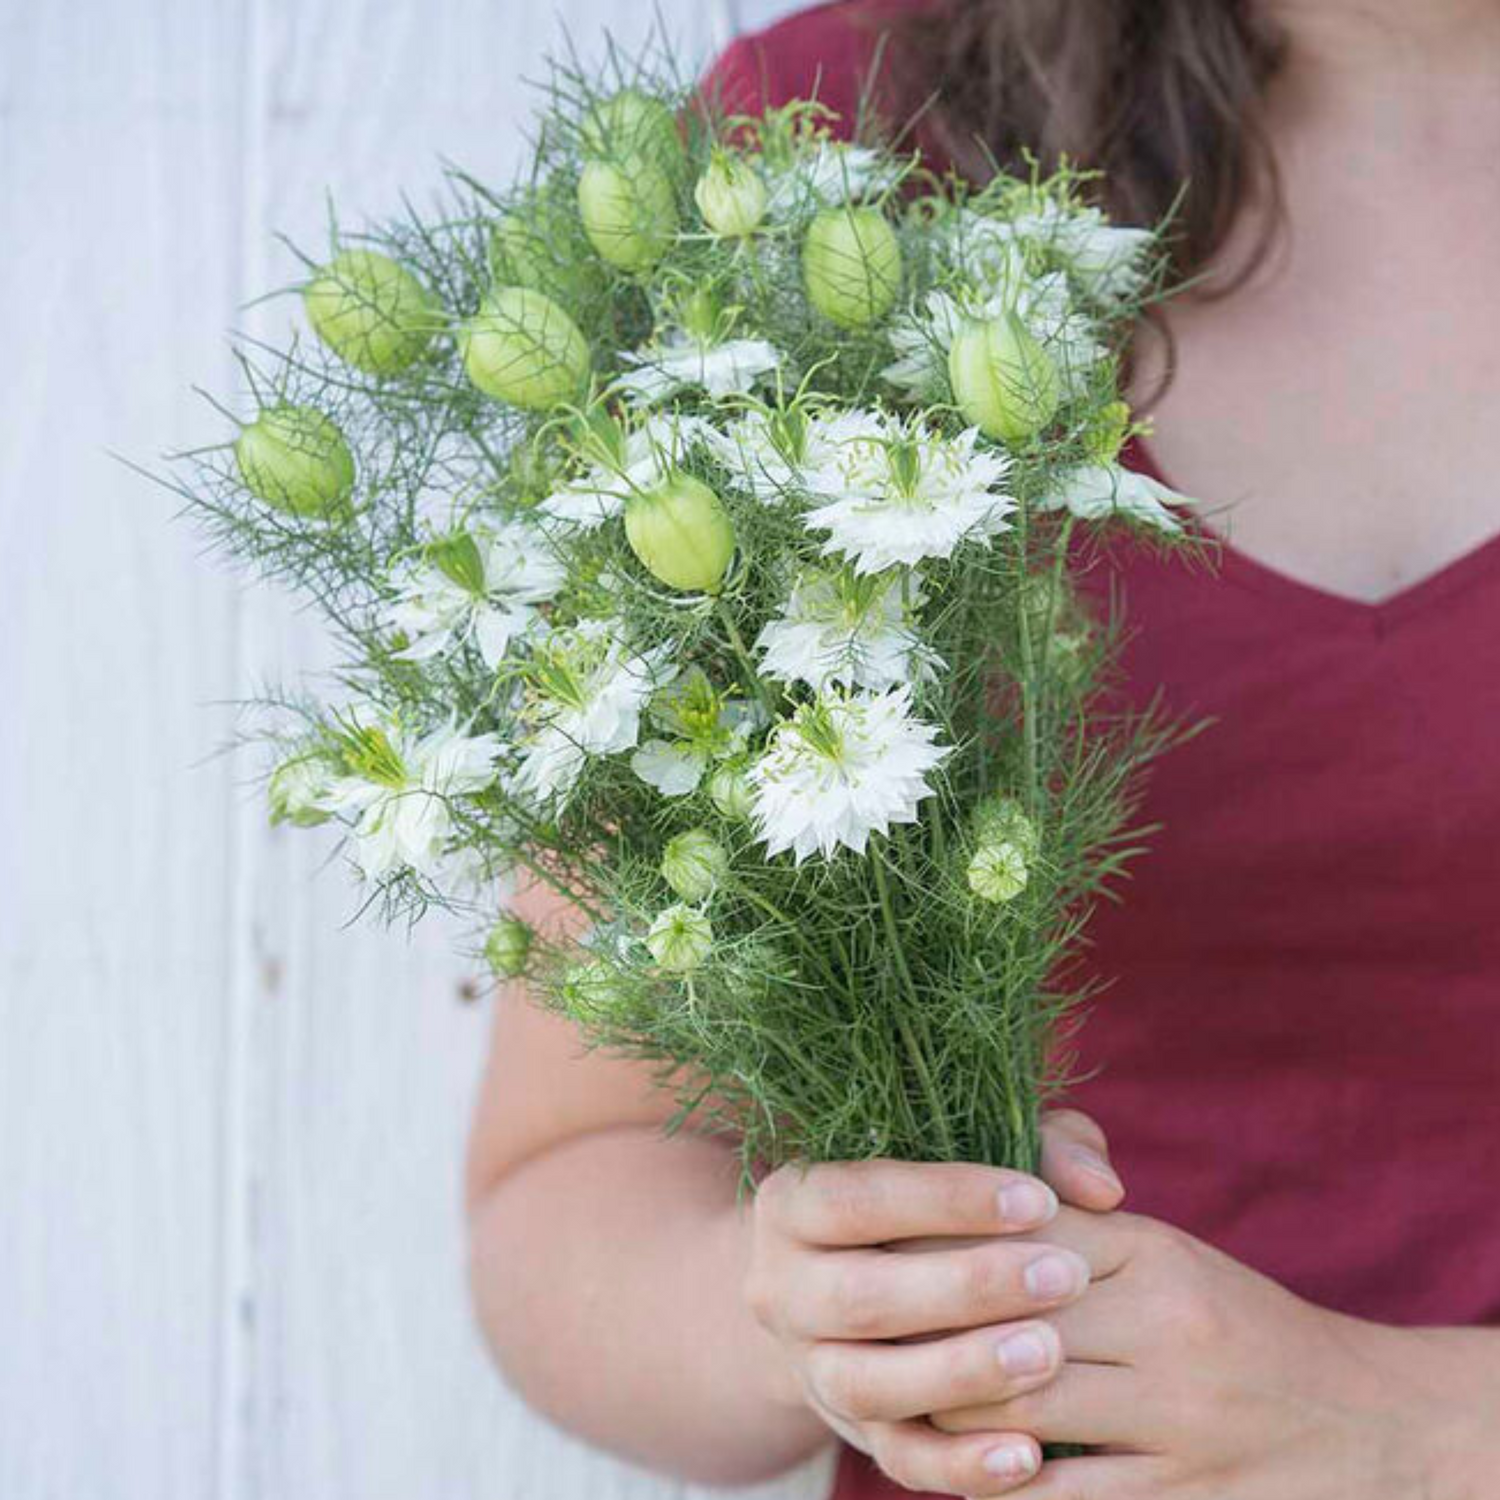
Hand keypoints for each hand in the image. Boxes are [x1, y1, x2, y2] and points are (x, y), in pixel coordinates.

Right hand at [743, 1111, 1125, 1495]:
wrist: (843, 1279)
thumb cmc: (927, 1198)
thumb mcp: (965, 1149)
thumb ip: (1036, 1146)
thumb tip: (1100, 1188)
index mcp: (793, 1203)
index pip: (857, 1198)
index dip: (946, 1200)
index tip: (1039, 1201)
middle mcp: (782, 1287)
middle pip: (859, 1297)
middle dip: (967, 1288)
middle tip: (1064, 1277)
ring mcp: (809, 1367)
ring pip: (867, 1386)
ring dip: (960, 1374)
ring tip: (1048, 1354)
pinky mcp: (849, 1431)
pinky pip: (898, 1459)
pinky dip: (960, 1463)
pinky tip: (1029, 1453)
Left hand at [932, 1205, 1492, 1497]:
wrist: (1359, 1420)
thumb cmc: (1231, 1322)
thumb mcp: (1162, 1253)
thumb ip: (1071, 1225)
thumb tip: (969, 1210)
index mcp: (1153, 1252)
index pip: (1016, 1236)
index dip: (939, 1245)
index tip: (882, 1252)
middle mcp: (1165, 1328)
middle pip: (1004, 1322)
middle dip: (928, 1331)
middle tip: (871, 1332)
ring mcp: (1177, 1420)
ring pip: (1019, 1413)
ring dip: (949, 1411)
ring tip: (904, 1399)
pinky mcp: (1181, 1497)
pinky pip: (1062, 1498)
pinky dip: (999, 1484)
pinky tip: (963, 1469)